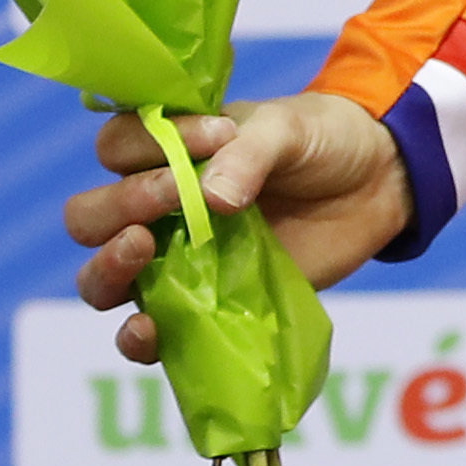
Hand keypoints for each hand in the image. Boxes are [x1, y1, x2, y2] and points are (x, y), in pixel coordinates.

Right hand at [67, 96, 415, 360]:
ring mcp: (171, 260)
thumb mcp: (289, 129)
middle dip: (120, 205)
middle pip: (90, 217)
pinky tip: (148, 327)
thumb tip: (211, 200)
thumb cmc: (320, 142)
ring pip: (100, 277)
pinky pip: (146, 333)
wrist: (375, 185)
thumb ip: (248, 153)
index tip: (218, 135)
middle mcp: (153, 207)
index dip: (148, 142)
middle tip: (174, 194)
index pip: (116, 146)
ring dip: (108, 267)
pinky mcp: (198, 306)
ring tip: (142, 249)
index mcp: (166, 150)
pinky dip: (137, 336)